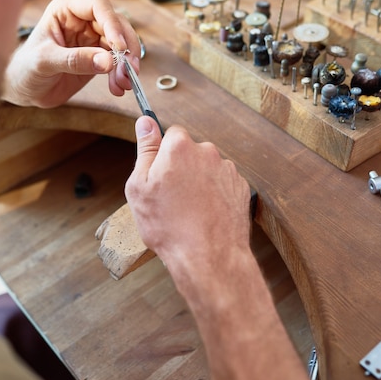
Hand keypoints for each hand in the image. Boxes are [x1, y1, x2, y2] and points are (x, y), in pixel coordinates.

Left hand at [3, 0, 140, 107]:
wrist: (22, 89)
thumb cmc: (25, 68)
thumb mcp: (45, 61)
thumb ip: (75, 60)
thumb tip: (107, 61)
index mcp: (66, 11)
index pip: (98, 7)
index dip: (113, 24)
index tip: (119, 47)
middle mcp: (82, 22)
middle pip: (116, 26)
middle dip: (126, 48)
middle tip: (129, 69)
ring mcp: (91, 41)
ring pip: (120, 46)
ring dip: (126, 65)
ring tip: (124, 83)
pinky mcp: (97, 59)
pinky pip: (116, 63)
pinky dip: (121, 75)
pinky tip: (118, 88)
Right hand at [124, 116, 251, 292]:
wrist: (209, 257)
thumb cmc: (168, 225)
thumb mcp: (140, 187)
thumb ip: (145, 150)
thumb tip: (145, 122)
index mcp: (180, 147)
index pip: (170, 134)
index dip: (161, 155)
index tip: (158, 174)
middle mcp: (207, 152)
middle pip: (190, 152)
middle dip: (181, 168)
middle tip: (170, 198)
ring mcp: (227, 170)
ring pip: (206, 170)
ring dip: (198, 183)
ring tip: (188, 212)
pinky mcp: (241, 189)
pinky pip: (221, 185)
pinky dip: (214, 196)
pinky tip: (204, 216)